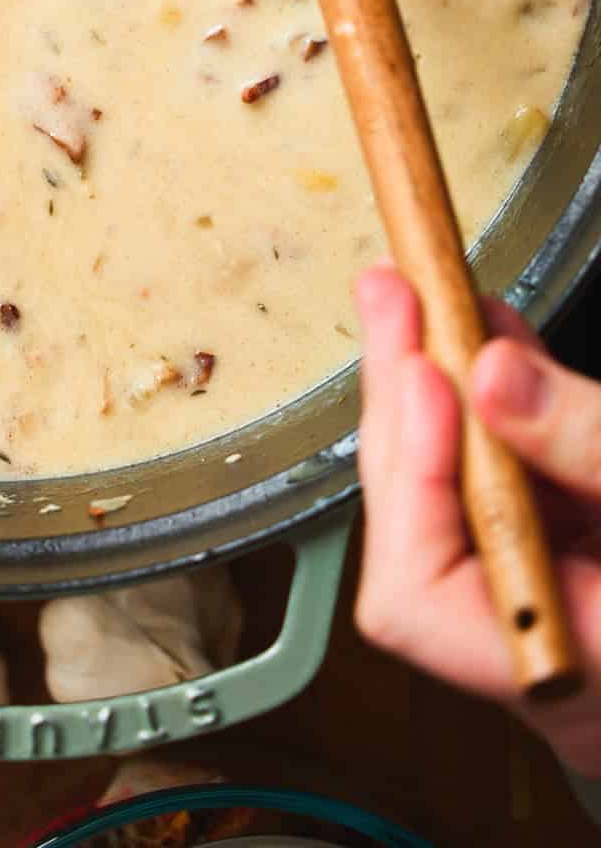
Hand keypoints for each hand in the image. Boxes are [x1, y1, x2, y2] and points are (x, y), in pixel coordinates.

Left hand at [355, 265, 600, 774]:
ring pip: (459, 503)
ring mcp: (559, 606)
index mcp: (581, 680)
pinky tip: (493, 343)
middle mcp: (552, 652)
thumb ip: (595, 443)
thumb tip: (495, 373)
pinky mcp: (579, 563)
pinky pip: (513, 488)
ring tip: (425, 301)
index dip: (408, 481)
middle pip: (423, 536)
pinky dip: (495, 412)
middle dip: (406, 409)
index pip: (421, 604)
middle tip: (399, 299)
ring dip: (441, 396)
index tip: (424, 373)